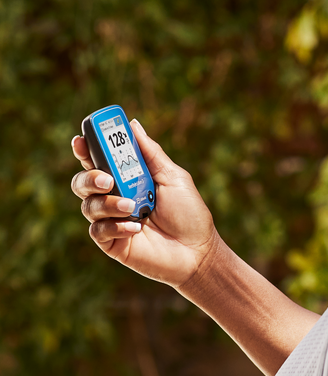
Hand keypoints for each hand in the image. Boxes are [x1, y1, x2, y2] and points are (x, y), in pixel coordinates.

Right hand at [71, 119, 218, 288]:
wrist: (199, 251)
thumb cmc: (189, 213)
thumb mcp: (173, 177)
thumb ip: (151, 153)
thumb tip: (133, 124)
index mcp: (127, 179)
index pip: (98, 160)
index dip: (85, 149)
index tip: (81, 140)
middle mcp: (114, 198)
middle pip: (83, 182)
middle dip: (89, 177)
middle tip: (107, 179)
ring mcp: (112, 221)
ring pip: (88, 206)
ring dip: (107, 203)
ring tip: (131, 207)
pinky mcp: (113, 243)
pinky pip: (98, 231)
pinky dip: (116, 226)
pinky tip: (136, 228)